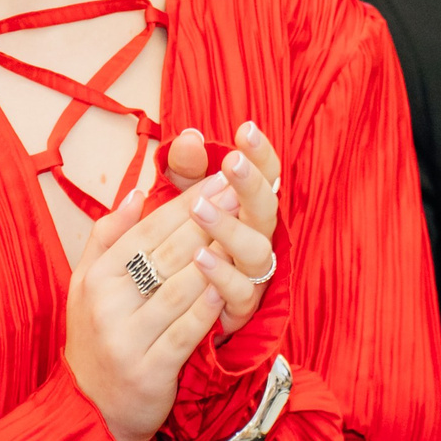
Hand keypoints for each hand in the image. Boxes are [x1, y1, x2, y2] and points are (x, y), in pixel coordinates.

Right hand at [66, 185, 224, 440]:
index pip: (146, 230)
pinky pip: (186, 332)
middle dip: (209, 219)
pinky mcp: (150, 371)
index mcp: (96, 278)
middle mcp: (108, 305)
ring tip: (246, 231)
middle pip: (167, 253)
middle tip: (242, 193)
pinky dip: (209, 309)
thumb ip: (107, 237)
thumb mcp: (85, 285)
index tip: (218, 177)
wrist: (89, 411)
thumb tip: (137, 192)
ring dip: (215, 259)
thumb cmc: (94, 338)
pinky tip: (231, 287)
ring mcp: (128, 339)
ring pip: (180, 289)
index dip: (185, 202)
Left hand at [159, 121, 282, 337]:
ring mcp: (252, 274)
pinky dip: (222, 274)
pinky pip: (239, 291)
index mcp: (248, 208)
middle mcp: (257, 238)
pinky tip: (201, 257)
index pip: (267, 175)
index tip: (246, 129)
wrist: (173, 311)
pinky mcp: (240, 306)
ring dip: (230, 228)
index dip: (261, 154)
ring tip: (200, 209)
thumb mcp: (180, 200)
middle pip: (267, 208)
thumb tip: (189, 137)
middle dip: (251, 184)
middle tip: (232, 162)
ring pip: (256, 250)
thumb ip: (185, 170)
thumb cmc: (183, 244)